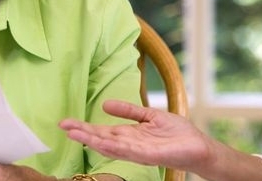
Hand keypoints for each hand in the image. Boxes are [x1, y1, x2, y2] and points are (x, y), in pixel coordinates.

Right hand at [59, 100, 214, 173]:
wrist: (198, 145)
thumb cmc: (177, 133)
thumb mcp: (149, 116)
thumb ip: (129, 111)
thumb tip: (105, 105)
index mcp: (129, 135)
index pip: (102, 131)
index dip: (84, 127)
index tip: (66, 122)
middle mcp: (130, 145)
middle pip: (102, 139)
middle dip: (82, 133)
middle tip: (63, 126)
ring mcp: (138, 151)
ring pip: (111, 146)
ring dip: (92, 140)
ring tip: (75, 134)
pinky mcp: (150, 155)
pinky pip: (129, 151)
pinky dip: (114, 147)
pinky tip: (101, 142)